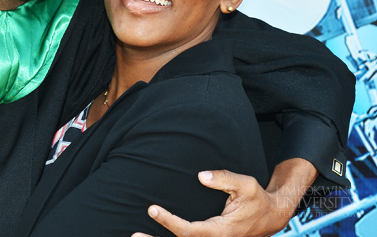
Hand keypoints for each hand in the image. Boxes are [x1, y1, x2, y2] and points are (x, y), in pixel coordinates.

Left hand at [131, 169, 299, 236]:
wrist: (272, 216)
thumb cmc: (257, 199)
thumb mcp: (246, 184)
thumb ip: (224, 179)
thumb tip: (201, 176)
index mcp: (222, 231)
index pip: (190, 231)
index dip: (170, 222)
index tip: (152, 209)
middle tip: (134, 235)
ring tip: (137, 236)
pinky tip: (155, 236)